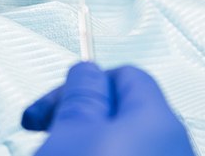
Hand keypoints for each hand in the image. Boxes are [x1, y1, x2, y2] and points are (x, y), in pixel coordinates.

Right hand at [22, 62, 193, 155]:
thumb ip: (81, 92)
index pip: (124, 74)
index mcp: (157, 120)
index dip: (81, 82)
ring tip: (54, 152)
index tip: (51, 102)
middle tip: (44, 129)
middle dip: (77, 115)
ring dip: (81, 141)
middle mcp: (173, 145)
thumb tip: (87, 70)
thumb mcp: (72, 130)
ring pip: (118, 141)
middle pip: (120, 110)